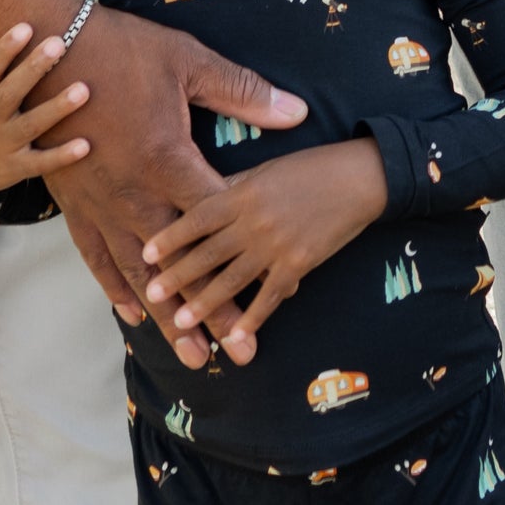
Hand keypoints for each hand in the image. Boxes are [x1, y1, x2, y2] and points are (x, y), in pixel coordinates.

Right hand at [0, 23, 91, 205]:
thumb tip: (23, 30)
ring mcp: (1, 147)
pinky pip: (41, 163)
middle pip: (10, 94)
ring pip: (31, 126)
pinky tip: (85, 144)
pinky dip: (62, 156)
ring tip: (83, 89)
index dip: (4, 50)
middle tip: (58, 43)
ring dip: (57, 108)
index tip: (25, 27)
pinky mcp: (15, 169)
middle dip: (33, 69)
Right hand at [41, 8, 310, 365]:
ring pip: (137, 273)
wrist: (49, 46)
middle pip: (180, 266)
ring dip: (164, 316)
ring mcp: (99, 203)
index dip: (243, 264)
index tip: (269, 301)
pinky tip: (131, 313)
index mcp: (166, 159)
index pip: (215, 224)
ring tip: (189, 353)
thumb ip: (242, 93)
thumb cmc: (123, 49)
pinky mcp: (74, 203)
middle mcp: (132, 193)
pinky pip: (94, 255)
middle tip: (235, 356)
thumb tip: (296, 112)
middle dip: (210, 312)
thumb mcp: (188, 62)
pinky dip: (114, 286)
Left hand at [139, 139, 388, 347]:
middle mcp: (254, 221)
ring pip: (232, 279)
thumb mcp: (266, 170)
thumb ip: (234, 188)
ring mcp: (276, 245)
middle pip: (208, 253)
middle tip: (152, 293)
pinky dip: (252, 318)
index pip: (197, 218)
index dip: (171, 237)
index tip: (146, 253)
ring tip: (180, 320)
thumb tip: (202, 199)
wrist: (359, 179)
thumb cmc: (310, 168)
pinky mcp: (299, 264)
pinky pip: (270, 296)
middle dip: (177, 275)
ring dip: (205, 302)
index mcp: (243, 193)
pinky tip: (236, 335)